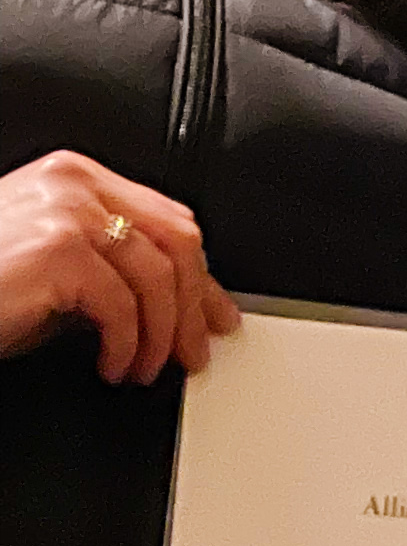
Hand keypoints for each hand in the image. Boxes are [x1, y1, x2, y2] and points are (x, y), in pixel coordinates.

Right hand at [0, 153, 237, 385]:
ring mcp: (67, 210)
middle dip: (194, 305)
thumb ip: (107, 268)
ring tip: (145, 367)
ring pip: (159, 275)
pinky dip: (128, 345)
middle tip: (193, 352)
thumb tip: (175, 305)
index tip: (214, 314)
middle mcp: (75, 183)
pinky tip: (113, 364)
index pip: (166, 218)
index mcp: (75, 178)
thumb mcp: (53, 271)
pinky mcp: (59, 248)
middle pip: (177, 240)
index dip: (201, 274)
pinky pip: (123, 304)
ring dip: (161, 335)